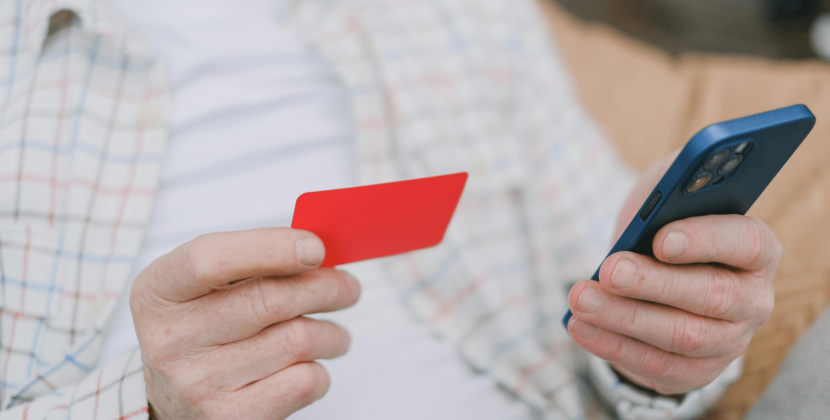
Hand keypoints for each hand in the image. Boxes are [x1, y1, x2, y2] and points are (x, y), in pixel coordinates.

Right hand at [130, 228, 360, 418]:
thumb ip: (251, 261)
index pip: (210, 260)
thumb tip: (317, 250)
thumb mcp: (202, 287)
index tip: (316, 248)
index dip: (270, 249)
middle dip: (325, 288)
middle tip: (347, 287)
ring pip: (297, 340)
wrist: (172, 400)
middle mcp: (170, 339)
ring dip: (331, 333)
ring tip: (333, 334)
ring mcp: (197, 384)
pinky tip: (308, 365)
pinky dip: (319, 369)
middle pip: (269, 300)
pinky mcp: (229, 418)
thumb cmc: (202, 328)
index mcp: (158, 292)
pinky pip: (303, 381)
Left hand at [567, 152, 778, 394]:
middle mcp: (753, 300)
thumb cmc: (661, 227)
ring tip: (580, 297)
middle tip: (609, 270)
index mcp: (756, 249)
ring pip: (682, 336)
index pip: (746, 243)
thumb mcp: (669, 194)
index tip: (660, 238)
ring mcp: (729, 342)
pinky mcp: (697, 371)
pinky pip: (657, 365)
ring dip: (625, 318)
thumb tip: (675, 176)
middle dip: (653, 283)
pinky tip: (580, 325)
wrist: (652, 279)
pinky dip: (613, 346)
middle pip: (711, 296)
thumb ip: (677, 178)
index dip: (705, 241)